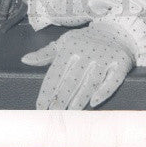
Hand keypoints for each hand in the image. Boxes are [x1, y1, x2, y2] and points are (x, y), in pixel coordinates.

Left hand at [21, 23, 135, 108]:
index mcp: (71, 47)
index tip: (40, 107)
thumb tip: (25, 60)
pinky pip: (112, 80)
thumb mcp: (65, 42)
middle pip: (71, 80)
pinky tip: (94, 102)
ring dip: (80, 98)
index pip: (56, 72)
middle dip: (61, 99)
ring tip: (70, 113)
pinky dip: (104, 91)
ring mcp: (105, 58)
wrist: (118, 30)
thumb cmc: (86, 40)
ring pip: (90, 82)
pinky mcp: (120, 63)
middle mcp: (87, 52)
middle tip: (53, 116)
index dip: (47, 91)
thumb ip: (45, 54)